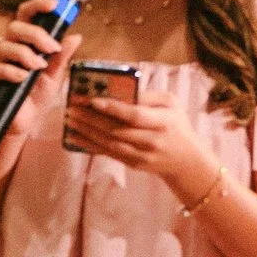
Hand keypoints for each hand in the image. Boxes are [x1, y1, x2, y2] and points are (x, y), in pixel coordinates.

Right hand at [0, 13, 73, 147]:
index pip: (27, 14)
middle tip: (52, 49)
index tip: (54, 5)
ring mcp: (0, 60)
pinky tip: (23, 80)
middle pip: (16, 26)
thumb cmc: (38, 95)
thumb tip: (76, 36)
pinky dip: (13, 72)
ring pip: (6, 45)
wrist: (26, 120)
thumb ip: (62, 57)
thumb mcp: (55, 76)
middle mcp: (11, 45)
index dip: (38, 4)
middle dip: (35, 35)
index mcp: (26, 40)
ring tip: (39, 68)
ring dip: (26, 55)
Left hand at [66, 88, 212, 190]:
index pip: (135, 116)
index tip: (93, 100)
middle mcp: (152, 141)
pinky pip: (109, 154)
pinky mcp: (133, 164)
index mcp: (163, 122)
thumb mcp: (171, 104)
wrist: (186, 161)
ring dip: (87, 132)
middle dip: (92, 119)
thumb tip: (121, 91)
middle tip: (73, 108)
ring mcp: (141, 156)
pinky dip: (91, 146)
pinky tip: (77, 137)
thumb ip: (148, 96)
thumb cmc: (176, 125)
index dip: (113, 108)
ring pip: (110, 144)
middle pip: (117, 130)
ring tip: (71, 121)